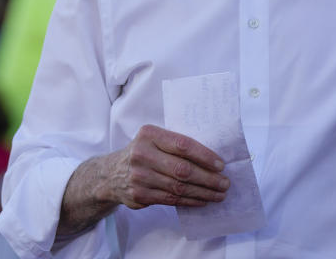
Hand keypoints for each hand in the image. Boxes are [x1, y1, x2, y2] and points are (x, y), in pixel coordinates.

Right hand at [107, 124, 229, 208]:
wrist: (110, 174)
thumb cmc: (144, 152)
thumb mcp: (154, 139)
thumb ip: (175, 144)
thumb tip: (212, 158)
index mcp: (149, 134)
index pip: (183, 145)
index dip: (205, 156)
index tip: (221, 165)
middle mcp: (141, 154)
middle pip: (182, 169)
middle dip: (208, 178)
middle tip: (225, 183)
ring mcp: (139, 176)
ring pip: (178, 187)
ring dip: (203, 192)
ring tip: (219, 194)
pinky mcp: (139, 195)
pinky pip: (171, 200)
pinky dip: (190, 201)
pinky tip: (202, 200)